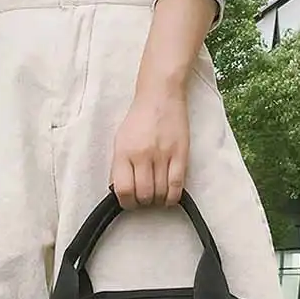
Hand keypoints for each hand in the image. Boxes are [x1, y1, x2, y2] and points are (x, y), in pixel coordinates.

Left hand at [111, 83, 188, 208]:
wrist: (160, 95)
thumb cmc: (139, 119)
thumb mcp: (120, 141)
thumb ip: (119, 166)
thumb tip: (119, 191)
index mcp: (124, 152)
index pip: (123, 190)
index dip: (126, 203)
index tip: (130, 203)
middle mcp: (142, 155)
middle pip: (143, 194)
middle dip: (143, 203)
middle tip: (145, 199)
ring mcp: (162, 155)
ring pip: (160, 192)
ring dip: (158, 200)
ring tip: (157, 196)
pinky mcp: (180, 154)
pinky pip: (177, 185)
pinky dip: (172, 197)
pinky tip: (169, 197)